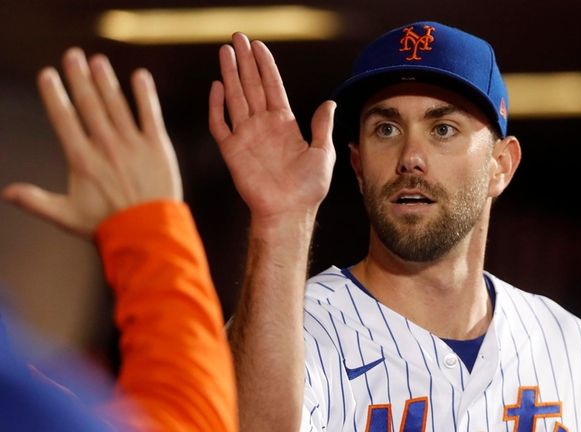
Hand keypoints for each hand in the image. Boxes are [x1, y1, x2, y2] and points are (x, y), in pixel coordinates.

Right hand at [2, 48, 181, 237]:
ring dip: (107, 81)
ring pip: (117, 105)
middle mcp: (106, 147)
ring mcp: (133, 145)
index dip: (54, 95)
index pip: (64, 120)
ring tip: (98, 61)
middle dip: (79, 78)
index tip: (47, 74)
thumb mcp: (66, 216)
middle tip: (72, 54)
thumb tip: (6, 192)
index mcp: (82, 160)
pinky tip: (140, 76)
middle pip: (89, 105)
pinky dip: (145, 95)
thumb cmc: (105, 225)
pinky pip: (150, 115)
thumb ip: (36, 201)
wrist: (148, 233)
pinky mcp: (157, 147)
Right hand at [209, 33, 335, 222]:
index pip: (272, 87)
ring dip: (230, 74)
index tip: (259, 46)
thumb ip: (322, 126)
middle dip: (245, 62)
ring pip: (235, 98)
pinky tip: (217, 86)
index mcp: (284, 124)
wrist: (288, 212)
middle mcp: (263, 125)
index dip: (266, 67)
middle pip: (251, 86)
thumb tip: (330, 103)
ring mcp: (246, 136)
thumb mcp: (323, 153)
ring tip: (225, 51)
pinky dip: (217, 106)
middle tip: (237, 38)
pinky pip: (221, 123)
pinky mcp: (232, 150)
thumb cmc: (308, 188)